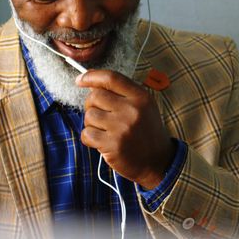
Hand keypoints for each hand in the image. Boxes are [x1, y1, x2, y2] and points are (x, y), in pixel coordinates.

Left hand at [76, 70, 174, 189]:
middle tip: (101, 116)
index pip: (111, 78)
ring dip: (92, 124)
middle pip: (95, 96)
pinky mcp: (113, 145)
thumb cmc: (146, 132)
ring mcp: (122, 128)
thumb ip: (122, 94)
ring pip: (89, 116)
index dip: (91, 76)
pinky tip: (102, 142)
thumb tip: (92, 84)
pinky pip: (87, 134)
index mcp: (141, 97)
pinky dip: (89, 138)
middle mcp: (132, 110)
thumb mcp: (143, 107)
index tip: (80, 79)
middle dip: (91, 105)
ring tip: (105, 131)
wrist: (158, 162)